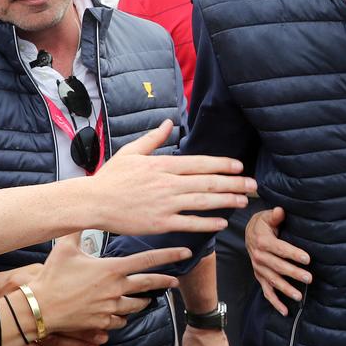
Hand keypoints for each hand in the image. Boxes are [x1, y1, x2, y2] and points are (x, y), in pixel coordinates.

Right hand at [26, 234, 185, 333]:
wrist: (39, 307)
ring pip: (136, 305)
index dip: (169, 255)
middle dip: (165, 282)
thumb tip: (82, 211)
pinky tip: (122, 314)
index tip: (185, 252)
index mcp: (112, 269)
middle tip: (175, 281)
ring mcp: (110, 308)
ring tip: (148, 299)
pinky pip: (119, 321)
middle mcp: (116, 289)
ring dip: (143, 301)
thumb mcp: (65, 247)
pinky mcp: (102, 322)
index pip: (147, 260)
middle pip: (148, 284)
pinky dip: (123, 316)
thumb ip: (78, 229)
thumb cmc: (51, 276)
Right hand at [87, 120, 256, 234]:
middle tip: (253, 185)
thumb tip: (169, 123)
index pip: (199, 163)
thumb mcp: (132, 152)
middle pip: (208, 182)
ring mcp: (166, 204)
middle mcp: (168, 183)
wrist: (92, 202)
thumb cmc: (111, 178)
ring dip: (226, 201)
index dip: (222, 165)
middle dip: (234, 183)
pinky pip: (190, 223)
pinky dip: (208, 223)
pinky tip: (222, 222)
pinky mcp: (160, 223)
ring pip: (203, 201)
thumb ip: (154, 139)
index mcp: (163, 165)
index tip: (239, 166)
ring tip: (243, 201)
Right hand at [247, 207, 310, 315]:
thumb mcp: (267, 217)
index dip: (293, 254)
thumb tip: (280, 211)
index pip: (280, 249)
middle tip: (308, 278)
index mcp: (263, 242)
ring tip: (299, 296)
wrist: (249, 233)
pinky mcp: (260, 277)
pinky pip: (267, 291)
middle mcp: (259, 257)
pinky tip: (285, 311)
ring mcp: (259, 269)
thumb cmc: (263, 224)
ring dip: (286, 289)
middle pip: (278, 267)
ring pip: (273, 281)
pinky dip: (275, 302)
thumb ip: (275, 215)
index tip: (307, 259)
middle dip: (293, 273)